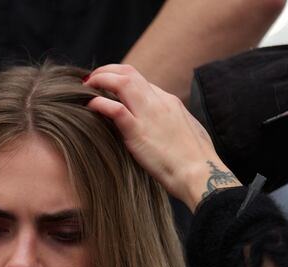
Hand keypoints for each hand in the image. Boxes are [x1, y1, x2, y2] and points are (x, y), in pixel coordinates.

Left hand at [85, 64, 239, 210]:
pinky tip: (90, 106)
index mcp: (170, 102)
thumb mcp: (188, 132)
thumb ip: (174, 124)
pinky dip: (99, 103)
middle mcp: (159, 102)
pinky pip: (115, 109)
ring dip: (100, 79)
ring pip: (122, 81)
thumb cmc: (197, 161)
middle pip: (129, 73)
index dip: (121, 81)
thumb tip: (167, 127)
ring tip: (86, 87)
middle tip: (91, 79)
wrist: (201, 175)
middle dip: (107, 71)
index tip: (108, 87)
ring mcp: (149, 115)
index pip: (141, 82)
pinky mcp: (139, 133)